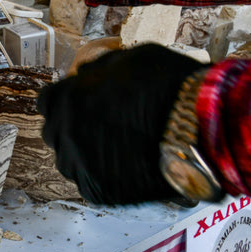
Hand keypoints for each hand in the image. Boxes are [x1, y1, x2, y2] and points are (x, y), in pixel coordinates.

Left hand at [36, 44, 205, 204]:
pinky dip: (105, 177)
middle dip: (74, 128)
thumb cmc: (169, 86)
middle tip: (104, 128)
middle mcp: (64, 133)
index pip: (50, 102)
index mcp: (65, 98)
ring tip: (119, 150)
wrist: (201, 128)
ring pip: (70, 161)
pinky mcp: (98, 191)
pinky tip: (128, 168)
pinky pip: (91, 184)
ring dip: (87, 155)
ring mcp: (79, 165)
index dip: (68, 102)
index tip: (83, 105)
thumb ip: (100, 69)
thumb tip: (86, 74)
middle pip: (57, 133)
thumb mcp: (131, 59)